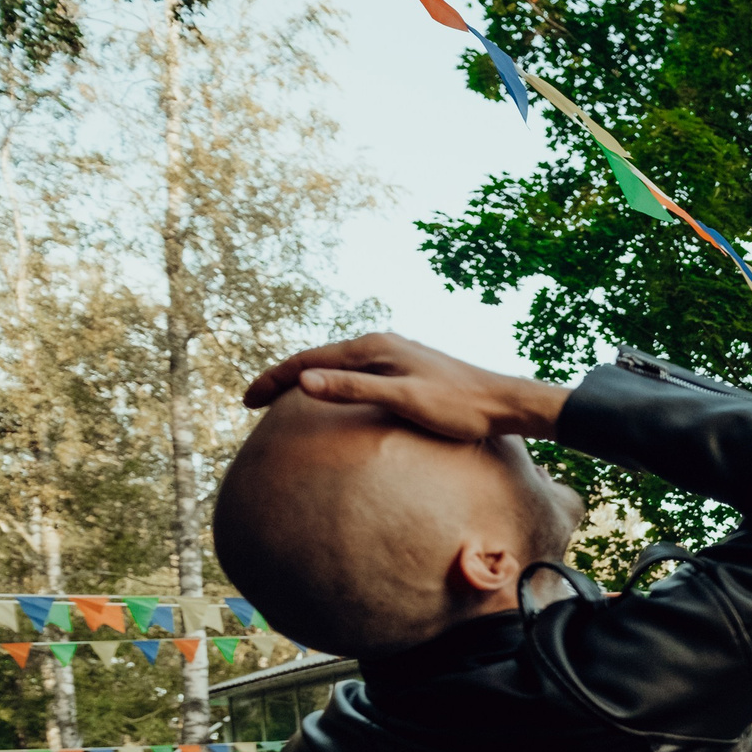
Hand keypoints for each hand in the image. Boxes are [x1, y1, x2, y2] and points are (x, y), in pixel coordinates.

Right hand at [243, 332, 568, 441]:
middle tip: (253, 403)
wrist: (504, 404)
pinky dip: (332, 385)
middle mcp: (381, 344)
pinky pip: (356, 375)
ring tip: (282, 401)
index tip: (247, 401)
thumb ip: (354, 389)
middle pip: (318, 360)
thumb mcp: (404, 400)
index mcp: (374, 347)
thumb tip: (305, 381)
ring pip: (336, 366)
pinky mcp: (406, 370)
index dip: (275, 380)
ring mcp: (394, 355)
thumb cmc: (460, 407)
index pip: (309, 361)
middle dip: (284, 379)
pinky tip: (332, 400)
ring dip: (307, 381)